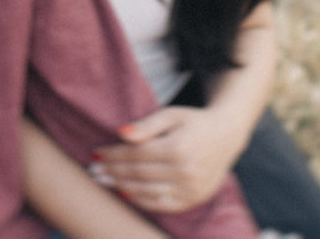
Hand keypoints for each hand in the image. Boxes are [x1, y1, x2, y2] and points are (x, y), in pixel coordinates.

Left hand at [88, 106, 242, 212]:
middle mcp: (185, 172)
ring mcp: (191, 189)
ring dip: (121, 187)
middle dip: (112, 172)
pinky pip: (160, 204)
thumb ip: (147, 125)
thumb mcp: (171, 115)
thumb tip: (120, 133)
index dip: (113, 154)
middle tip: (92, 171)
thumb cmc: (193, 122)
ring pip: (146, 191)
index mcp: (178, 148)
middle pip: (138, 174)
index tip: (95, 153)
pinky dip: (140, 200)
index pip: (136, 154)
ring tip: (103, 181)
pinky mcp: (193, 200)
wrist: (227, 136)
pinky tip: (125, 192)